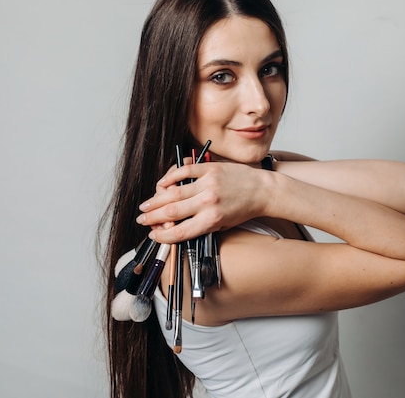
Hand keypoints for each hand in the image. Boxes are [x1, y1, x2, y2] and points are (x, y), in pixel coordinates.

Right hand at [136, 162, 270, 242]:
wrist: (263, 190)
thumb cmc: (243, 210)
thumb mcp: (223, 225)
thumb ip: (201, 226)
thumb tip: (176, 228)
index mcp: (212, 220)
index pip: (181, 231)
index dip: (163, 235)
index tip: (153, 235)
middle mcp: (208, 202)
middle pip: (172, 212)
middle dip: (153, 217)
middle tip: (142, 219)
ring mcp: (208, 183)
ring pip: (174, 193)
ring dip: (156, 200)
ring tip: (145, 206)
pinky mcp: (210, 169)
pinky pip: (184, 172)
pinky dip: (170, 178)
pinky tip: (162, 184)